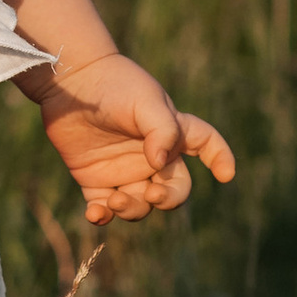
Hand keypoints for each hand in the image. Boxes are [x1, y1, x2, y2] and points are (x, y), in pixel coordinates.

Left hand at [36, 52, 234, 226]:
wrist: (71, 81)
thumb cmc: (114, 86)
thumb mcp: (145, 102)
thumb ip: (162, 131)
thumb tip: (161, 164)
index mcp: (172, 132)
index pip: (207, 145)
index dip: (221, 159)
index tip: (226, 176)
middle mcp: (152, 155)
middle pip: (174, 189)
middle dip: (168, 199)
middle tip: (153, 195)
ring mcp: (125, 170)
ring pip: (140, 205)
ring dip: (133, 209)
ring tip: (115, 199)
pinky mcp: (95, 179)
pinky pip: (105, 208)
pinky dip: (103, 216)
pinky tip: (96, 214)